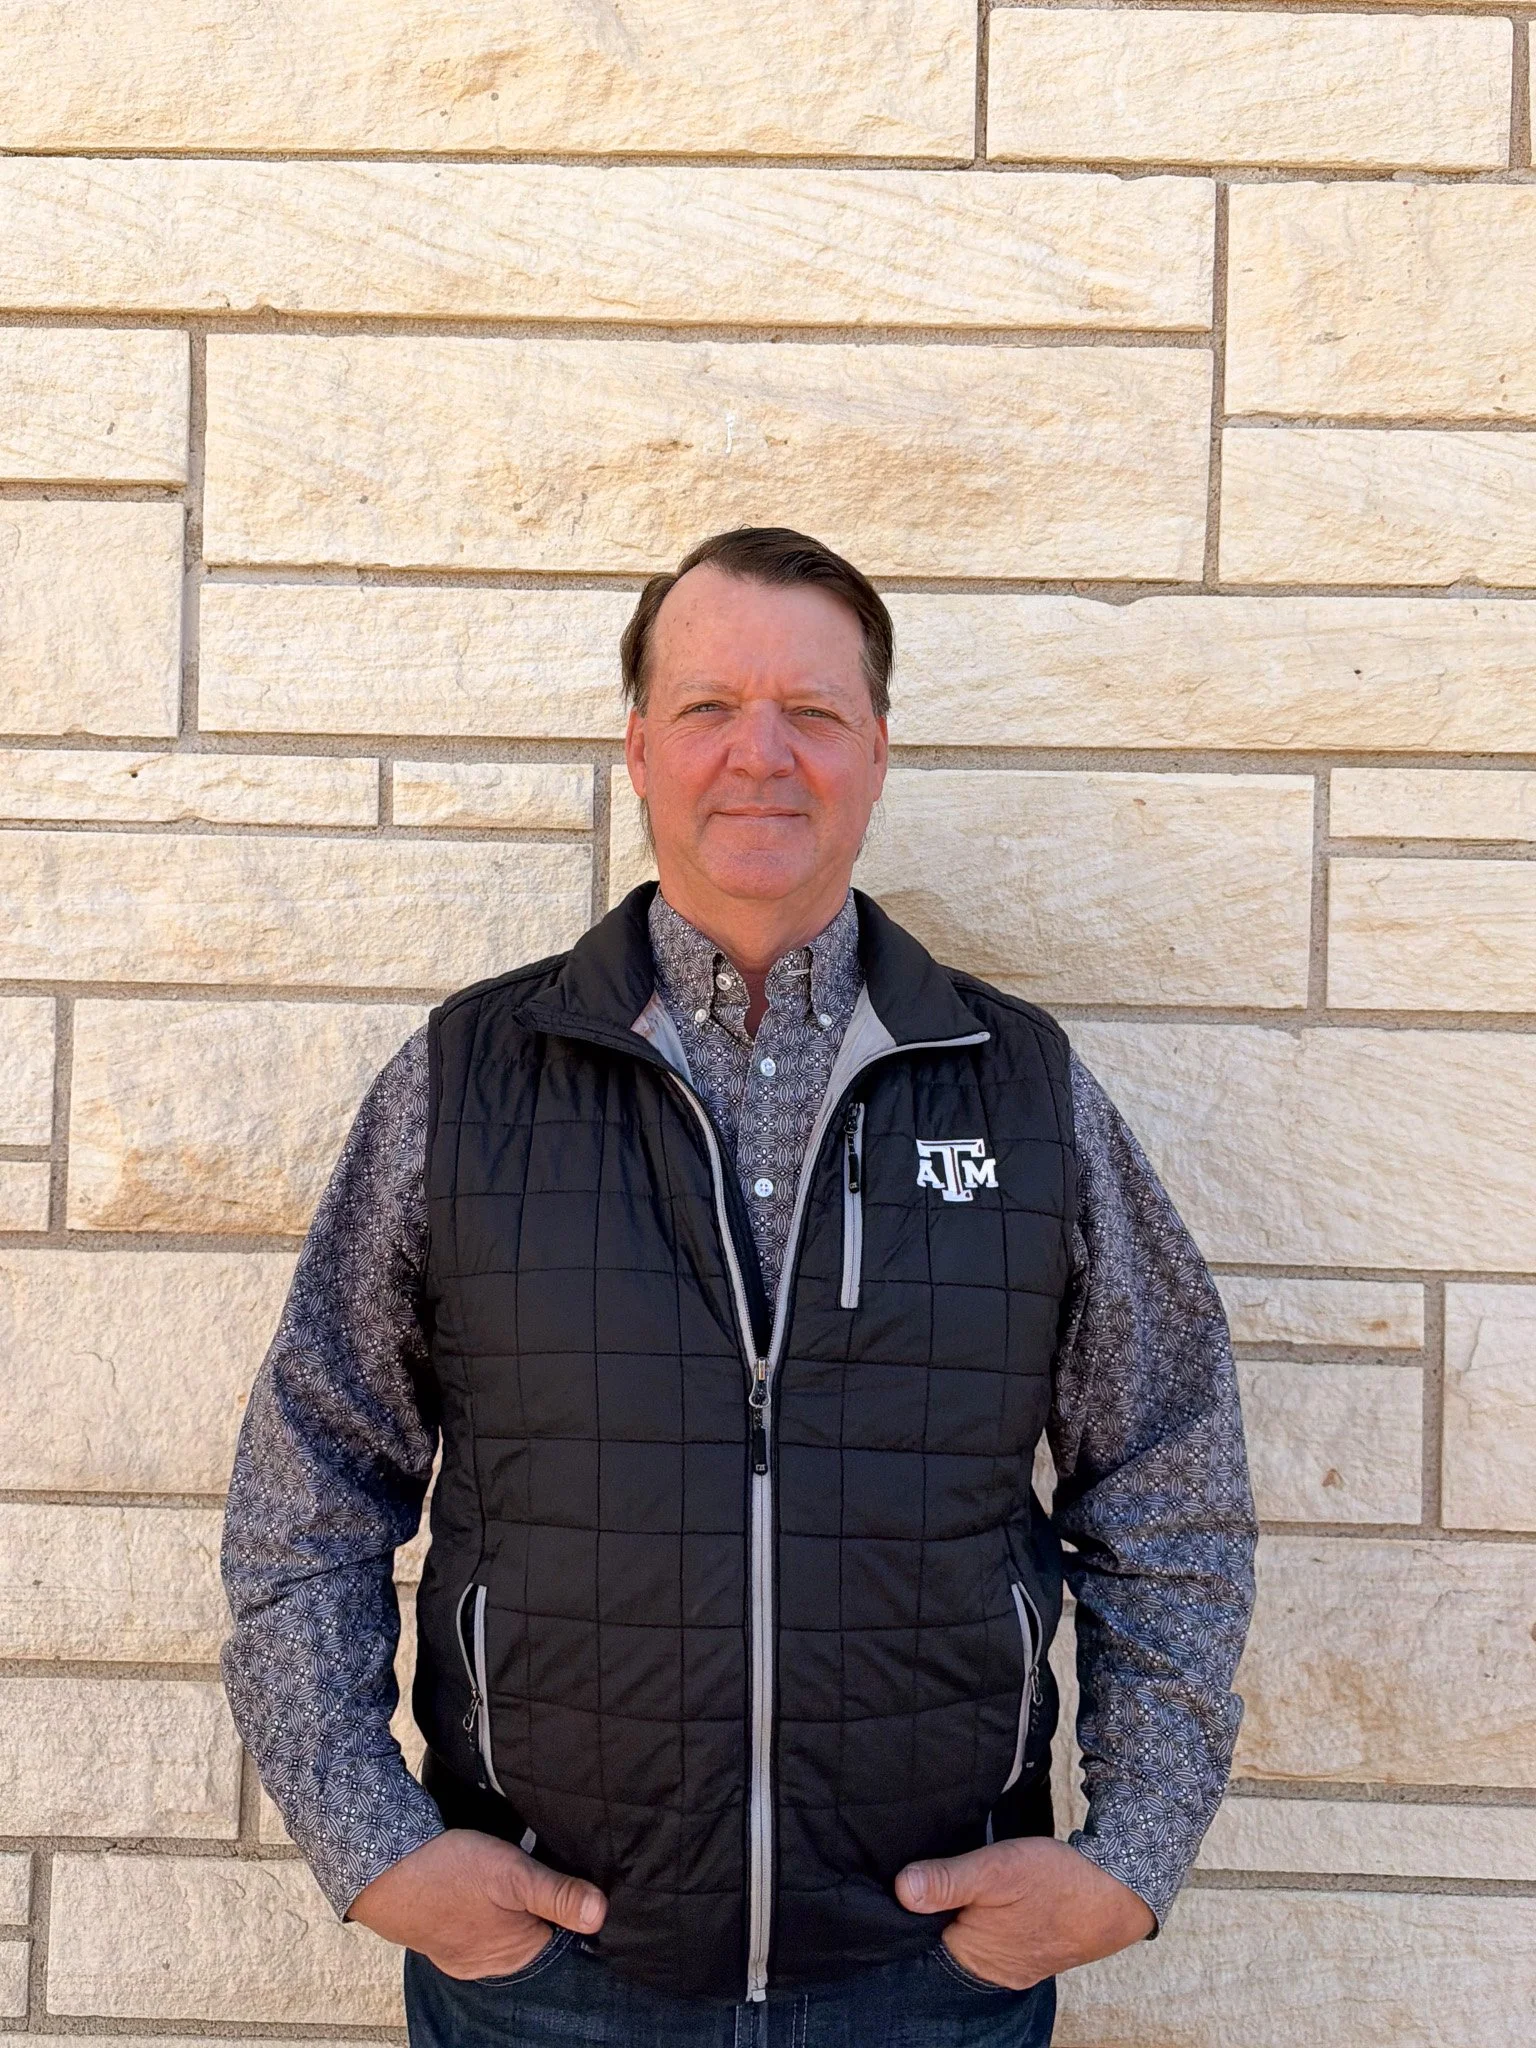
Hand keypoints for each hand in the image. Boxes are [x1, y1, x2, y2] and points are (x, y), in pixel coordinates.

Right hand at [348, 1828, 606, 1979]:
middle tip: (534, 1861)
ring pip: (507, 1926)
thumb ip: (557, 1894)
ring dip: (511, 1902)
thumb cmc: (450, 1872)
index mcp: (518, 1955)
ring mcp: (467, 1955)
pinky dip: (484, 1906)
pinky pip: (479, 1925)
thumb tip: (600, 1913)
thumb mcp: (513, 1875)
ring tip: (503, 1872)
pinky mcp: (446, 1939)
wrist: (385, 1870)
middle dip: (539, 1902)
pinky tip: (479, 1885)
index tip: (564, 1874)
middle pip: (535, 1929)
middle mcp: (494, 1965)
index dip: (569, 1902)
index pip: (563, 1932)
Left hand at [896, 1835, 1154, 1990]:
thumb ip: (948, 1880)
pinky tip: (991, 1898)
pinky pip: (992, 1940)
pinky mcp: (1026, 1956)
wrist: (1115, 1894)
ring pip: (967, 1937)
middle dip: (935, 1909)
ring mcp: (1008, 1967)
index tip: (904, 1874)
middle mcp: (986, 1972)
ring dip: (961, 1911)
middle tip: (935, 1868)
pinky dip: (986, 1920)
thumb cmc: (1055, 1879)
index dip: (909, 1906)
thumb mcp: (997, 1868)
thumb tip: (901, 1890)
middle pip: (941, 1938)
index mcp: (970, 1956)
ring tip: (962, 1881)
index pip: (918, 1936)